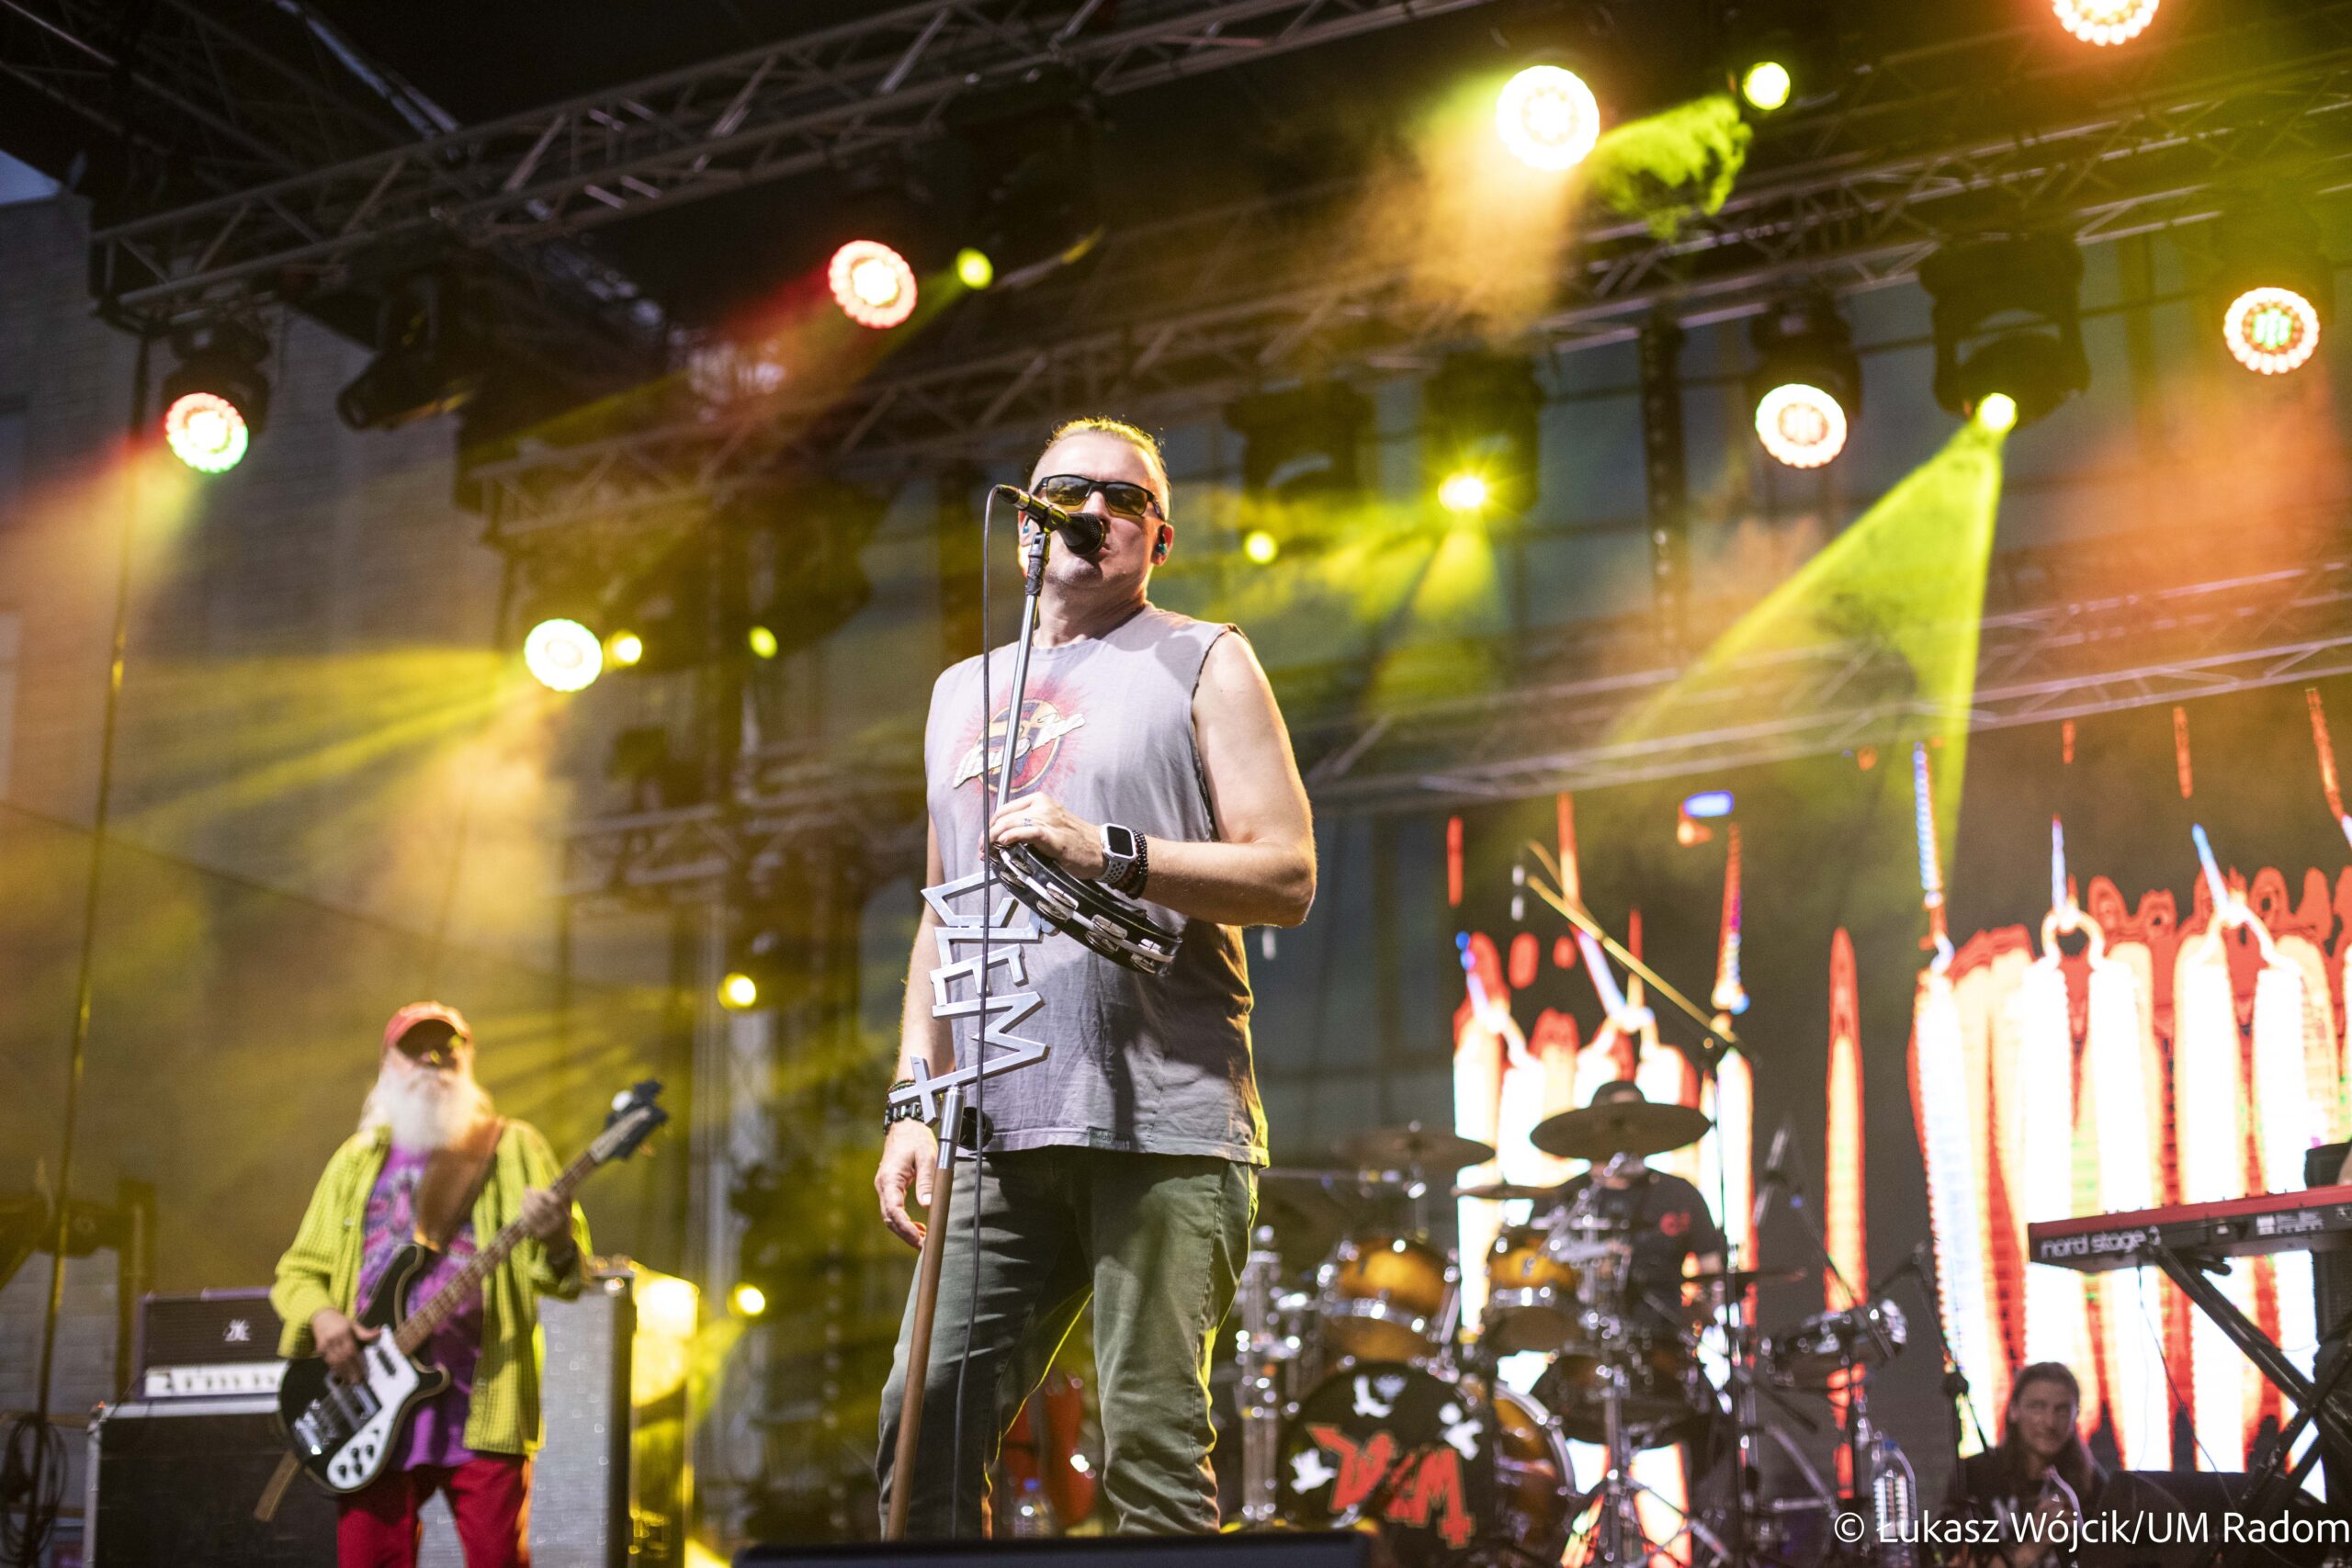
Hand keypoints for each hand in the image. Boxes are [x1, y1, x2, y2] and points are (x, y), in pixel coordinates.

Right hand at [311, 1307, 377, 1383]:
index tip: (362, 1372)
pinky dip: (334, 1369)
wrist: (322, 1317)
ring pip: (334, 1361)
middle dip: (350, 1370)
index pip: (351, 1350)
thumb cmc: (341, 1322)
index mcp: (344, 1332)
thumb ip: (365, 1332)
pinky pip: (328, 1361)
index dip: (356, 1362)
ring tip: (349, 1381)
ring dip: (342, 1372)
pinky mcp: (319, 1349)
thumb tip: (379, 1332)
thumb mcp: (354, 1324)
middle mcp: (334, 1339)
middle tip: (357, 1381)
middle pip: (343, 1358)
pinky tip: (340, 1375)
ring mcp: (325, 1344)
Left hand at [520, 1188, 570, 1247]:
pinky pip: (528, 1223)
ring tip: (524, 1198)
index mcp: (564, 1216)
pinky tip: (522, 1208)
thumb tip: (563, 1185)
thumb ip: (566, 1199)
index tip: (539, 1188)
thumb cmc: (564, 1224)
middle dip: (532, 1197)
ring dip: (526, 1204)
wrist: (560, 1244)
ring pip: (532, 1215)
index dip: (545, 1194)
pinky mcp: (538, 1235)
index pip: (555, 1201)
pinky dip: (524, 1214)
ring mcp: (546, 1230)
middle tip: (527, 1190)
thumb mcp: (569, 1212)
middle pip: (541, 1207)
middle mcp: (555, 1224)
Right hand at [876, 1120, 937, 1249]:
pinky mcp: (890, 1188)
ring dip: (905, 1230)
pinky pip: (894, 1209)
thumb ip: (926, 1181)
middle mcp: (883, 1186)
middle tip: (924, 1247)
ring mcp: (885, 1188)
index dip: (905, 1228)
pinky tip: (919, 1229)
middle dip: (905, 1234)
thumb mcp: (926, 1157)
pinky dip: (905, 1222)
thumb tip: (928, 1205)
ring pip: (891, 1216)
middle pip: (890, 1218)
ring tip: (924, 1241)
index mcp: (889, 1179)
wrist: (905, 1126)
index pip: (894, 1210)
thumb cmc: (916, 1139)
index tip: (919, 1240)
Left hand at [987, 793, 1103, 877]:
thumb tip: (1002, 839)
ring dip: (994, 839)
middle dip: (988, 835)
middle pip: (1003, 817)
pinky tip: (1003, 843)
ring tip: (989, 852)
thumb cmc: (1075, 841)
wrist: (1100, 850)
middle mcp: (1042, 805)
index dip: (990, 825)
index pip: (1004, 810)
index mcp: (1039, 800)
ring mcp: (1048, 819)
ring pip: (1010, 824)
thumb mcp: (1049, 825)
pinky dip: (1011, 837)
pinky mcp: (1053, 835)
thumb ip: (1028, 827)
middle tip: (983, 850)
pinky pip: (1027, 832)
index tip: (986, 840)